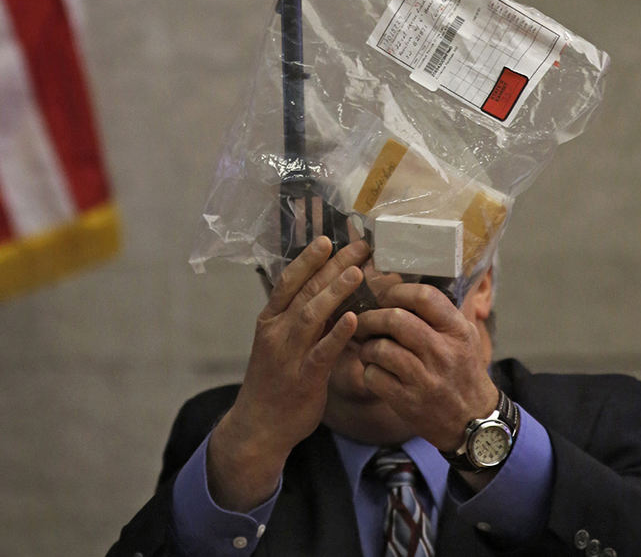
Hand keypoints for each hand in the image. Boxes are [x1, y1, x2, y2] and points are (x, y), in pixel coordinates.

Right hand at [208, 236, 369, 510]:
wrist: (258, 426)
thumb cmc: (274, 380)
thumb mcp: (279, 342)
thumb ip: (302, 318)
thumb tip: (331, 289)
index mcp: (270, 320)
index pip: (289, 281)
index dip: (308, 259)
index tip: (329, 239)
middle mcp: (277, 332)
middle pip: (306, 291)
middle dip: (333, 266)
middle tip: (358, 247)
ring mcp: (288, 355)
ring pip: (311, 315)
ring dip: (335, 291)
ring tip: (357, 272)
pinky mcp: (304, 378)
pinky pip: (322, 352)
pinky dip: (337, 334)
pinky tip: (354, 319)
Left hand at [355, 282, 497, 451]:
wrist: (472, 421)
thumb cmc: (462, 370)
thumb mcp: (464, 336)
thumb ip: (440, 312)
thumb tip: (402, 285)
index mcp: (457, 331)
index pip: (424, 296)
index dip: (397, 292)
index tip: (385, 297)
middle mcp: (443, 353)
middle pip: (395, 320)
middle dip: (371, 318)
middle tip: (364, 321)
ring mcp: (425, 379)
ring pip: (380, 348)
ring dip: (367, 346)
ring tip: (368, 347)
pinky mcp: (408, 402)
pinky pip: (374, 376)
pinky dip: (368, 370)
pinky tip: (375, 370)